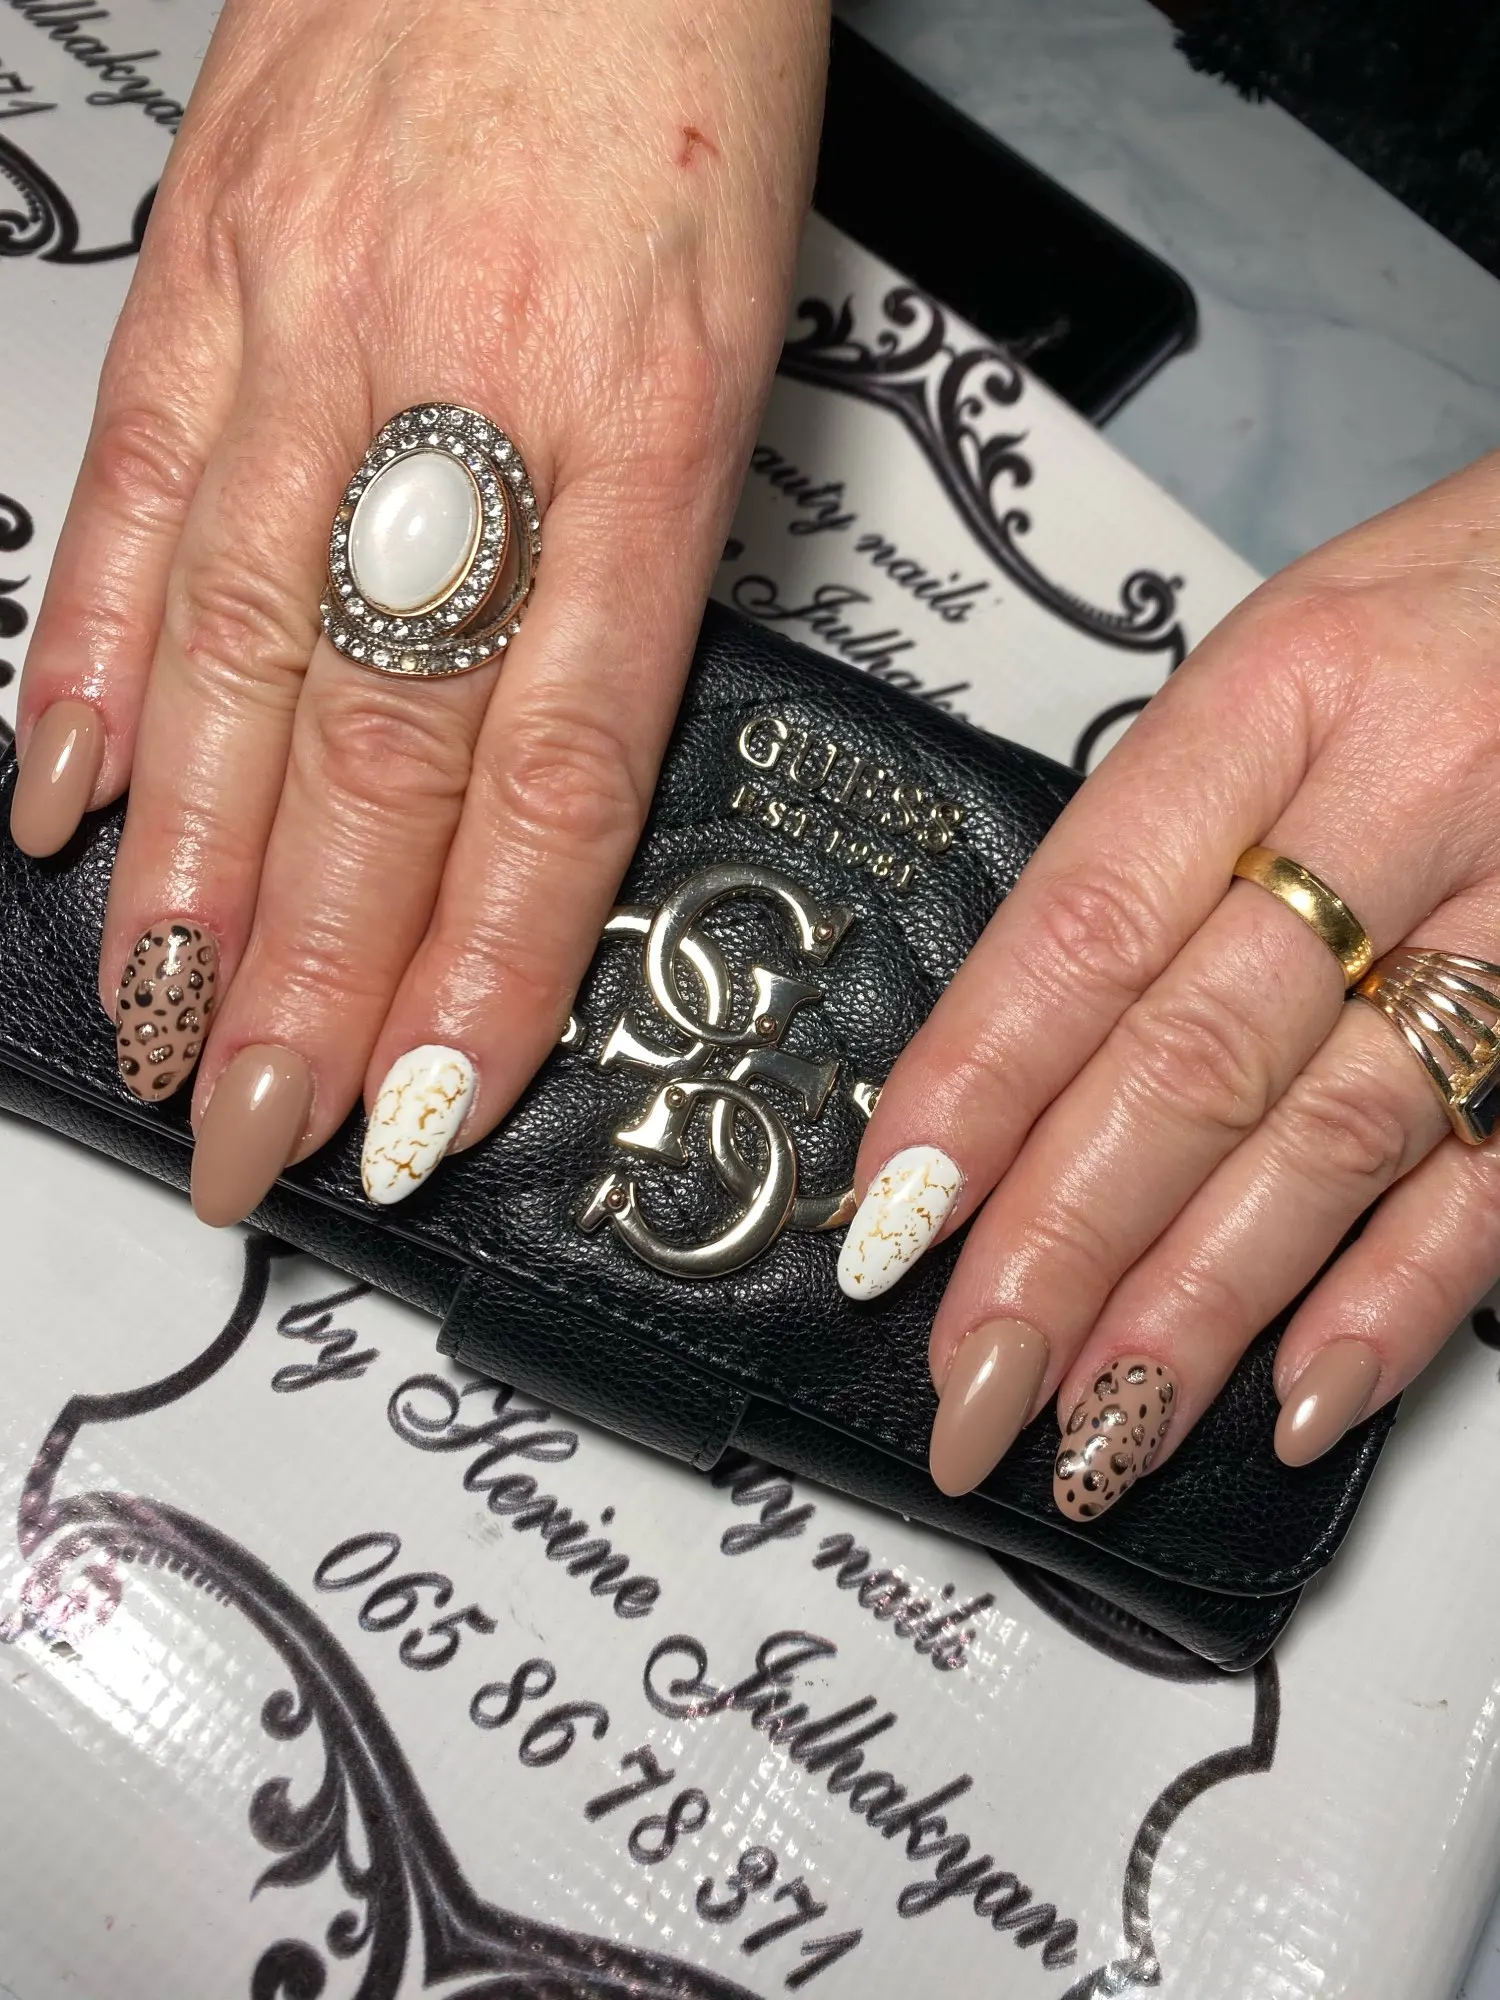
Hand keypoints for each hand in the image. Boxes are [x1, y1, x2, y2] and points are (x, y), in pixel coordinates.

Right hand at [10, 0, 827, 1219]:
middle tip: (262, 1131)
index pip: (556, 770)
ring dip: (191, 872)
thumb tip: (538, 793)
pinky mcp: (207, 266)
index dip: (486, 963)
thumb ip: (644, 576)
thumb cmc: (687, 90)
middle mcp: (470, 396)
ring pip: (238, 656)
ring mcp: (313, 330)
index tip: (432, 1102)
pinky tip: (64, 802)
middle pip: (379, 752)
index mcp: (652, 433)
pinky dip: (89, 664)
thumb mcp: (740, 350)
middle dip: (312, 977)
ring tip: (160, 1027)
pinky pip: (134, 497)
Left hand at [837, 452, 1499, 1506]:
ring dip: (1205, 1304)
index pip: (1091, 918)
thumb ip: (1156, 847)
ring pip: (1335, 1136)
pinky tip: (1303, 1399)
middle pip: (1198, 1054)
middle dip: (1069, 1242)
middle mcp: (1408, 795)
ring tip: (1100, 1428)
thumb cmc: (1457, 614)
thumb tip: (1003, 1069)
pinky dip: (1396, 1301)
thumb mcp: (1281, 667)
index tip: (892, 1219)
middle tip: (975, 1382)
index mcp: (1284, 690)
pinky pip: (1499, 1175)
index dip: (979, 1084)